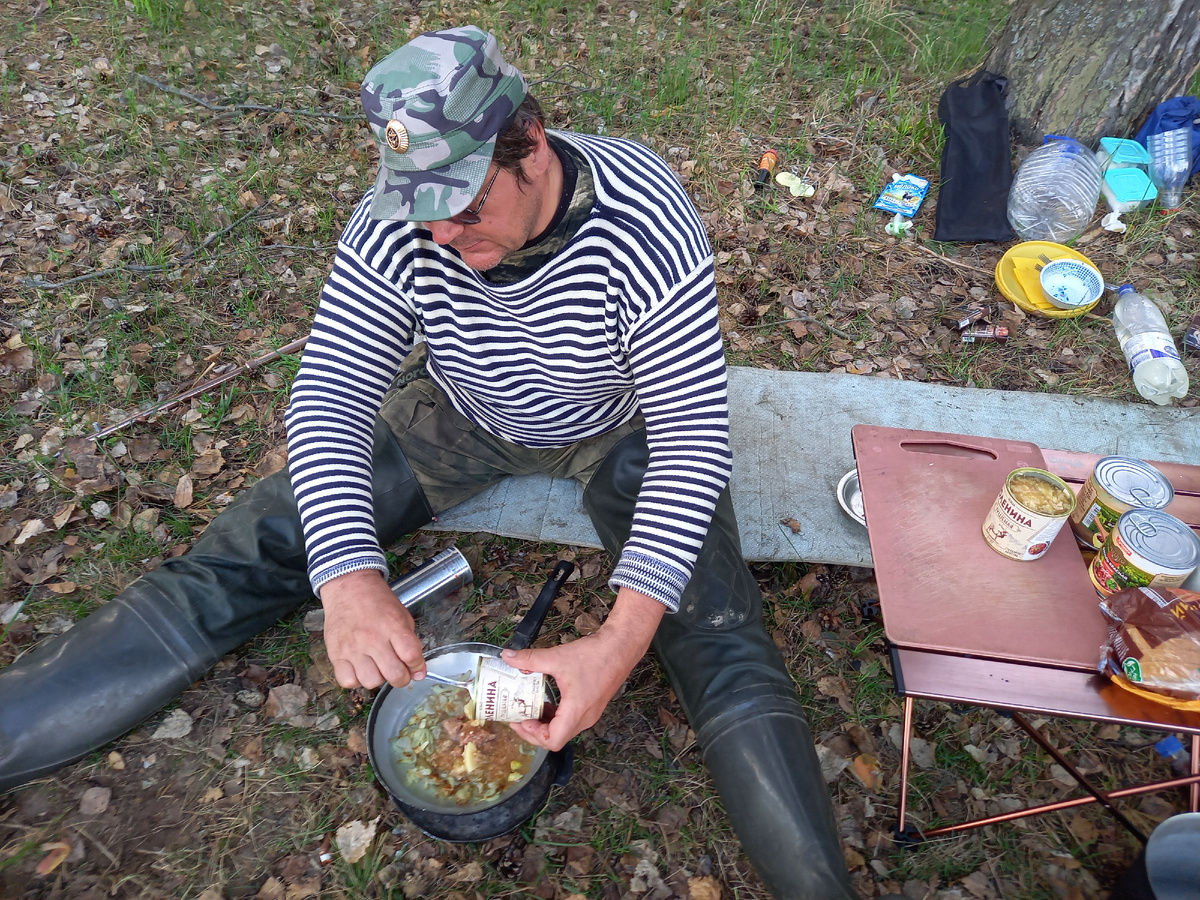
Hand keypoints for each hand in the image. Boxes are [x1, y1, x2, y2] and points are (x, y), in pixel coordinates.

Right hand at [319, 569, 426, 689]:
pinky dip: (356, 680)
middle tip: (398, 671)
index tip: (415, 665)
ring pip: (371, 682)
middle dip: (401, 678)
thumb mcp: (402, 616)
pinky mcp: (335, 654)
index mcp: (393, 626)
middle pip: (394, 675)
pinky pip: (348, 681)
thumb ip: (412, 644)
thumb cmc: (377, 602)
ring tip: (377, 667)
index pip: (411, 656)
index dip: (417, 666)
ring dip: (378, 678)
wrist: (348, 588)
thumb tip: (419, 672)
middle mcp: (373, 639)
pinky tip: (360, 668)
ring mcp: (352, 648)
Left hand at [502, 587, 664, 750]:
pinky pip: (571, 720)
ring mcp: (590, 714)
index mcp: (576, 712)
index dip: (532, 734)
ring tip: (529, 709)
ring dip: (545, 724)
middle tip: (518, 717)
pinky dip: (556, 716)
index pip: (553, 741)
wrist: (622, 646)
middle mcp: (585, 719)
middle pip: (556, 739)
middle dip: (534, 731)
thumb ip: (530, 659)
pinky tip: (547, 701)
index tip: (520, 718)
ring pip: (563, 730)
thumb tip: (507, 657)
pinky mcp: (592, 706)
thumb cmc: (594, 654)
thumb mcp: (558, 657)